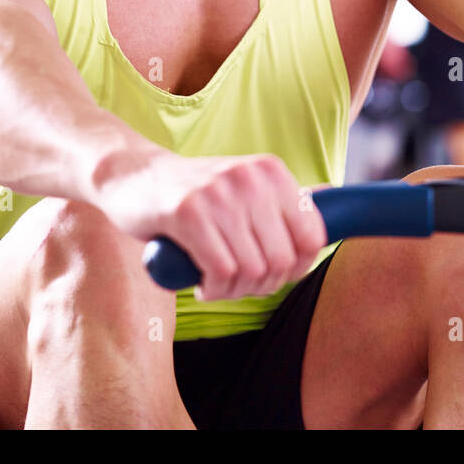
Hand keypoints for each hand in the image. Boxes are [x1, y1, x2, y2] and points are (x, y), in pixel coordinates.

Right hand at [96, 150, 328, 300]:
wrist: (131, 175)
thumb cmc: (192, 192)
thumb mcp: (243, 185)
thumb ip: (281, 202)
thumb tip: (331, 207)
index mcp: (271, 171)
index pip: (312, 236)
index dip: (297, 268)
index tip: (273, 275)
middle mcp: (251, 178)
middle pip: (283, 261)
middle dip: (262, 285)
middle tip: (237, 283)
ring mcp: (219, 194)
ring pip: (252, 271)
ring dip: (234, 291)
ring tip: (216, 283)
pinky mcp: (187, 213)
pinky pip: (221, 273)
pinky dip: (213, 290)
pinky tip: (201, 282)